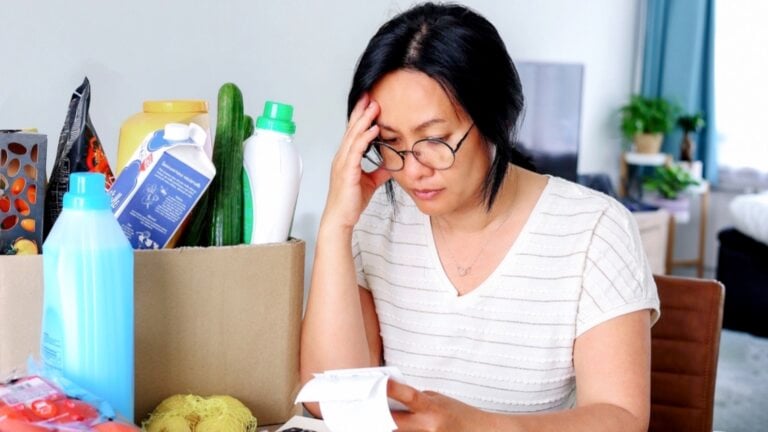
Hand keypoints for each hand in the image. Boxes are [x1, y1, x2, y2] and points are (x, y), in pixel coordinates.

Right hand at [322, 94, 390, 229]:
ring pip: (353, 135)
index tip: (370, 102)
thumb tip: (393, 164)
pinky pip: (356, 150)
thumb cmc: (351, 202)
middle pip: (352, 128)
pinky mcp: (346, 171)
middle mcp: (342, 156)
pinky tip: (374, 129)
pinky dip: (365, 137)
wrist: (341, 219)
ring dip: (364, 119)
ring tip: (374, 106)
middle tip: (370, 95)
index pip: (353, 132)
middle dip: (361, 111)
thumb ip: (380, 171)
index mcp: (346, 158)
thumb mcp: (371, 182)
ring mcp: (342, 162)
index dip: (361, 116)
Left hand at [388, 379, 484, 431]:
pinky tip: (397, 427)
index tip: (380, 382)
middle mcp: (428, 426)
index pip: (409, 396)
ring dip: (389, 427)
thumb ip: (416, 400)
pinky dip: (400, 431)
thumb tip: (392, 399)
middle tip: (369, 408)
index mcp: (432, 408)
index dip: (393, 390)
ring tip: (380, 418)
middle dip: (380, 415)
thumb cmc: (459, 414)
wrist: (480, 431)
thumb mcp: (438, 399)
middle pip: (394, 423)